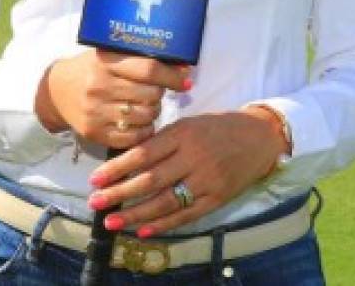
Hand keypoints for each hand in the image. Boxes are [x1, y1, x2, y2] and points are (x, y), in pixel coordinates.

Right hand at [34, 49, 190, 149]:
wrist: (57, 91)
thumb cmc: (91, 69)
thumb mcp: (111, 56)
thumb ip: (142, 60)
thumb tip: (182, 68)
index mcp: (107, 62)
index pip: (149, 69)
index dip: (172, 77)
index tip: (185, 81)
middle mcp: (100, 86)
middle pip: (150, 95)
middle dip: (159, 95)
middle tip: (154, 92)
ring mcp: (96, 111)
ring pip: (145, 117)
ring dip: (152, 112)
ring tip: (144, 105)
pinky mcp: (94, 133)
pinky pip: (133, 138)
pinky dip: (142, 131)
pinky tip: (138, 122)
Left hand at [85, 107, 289, 236]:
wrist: (259, 137)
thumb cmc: (218, 126)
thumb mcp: (189, 123)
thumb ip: (163, 140)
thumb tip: (129, 158)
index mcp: (183, 133)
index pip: (143, 153)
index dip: (117, 168)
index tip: (96, 178)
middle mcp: (194, 157)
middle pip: (150, 179)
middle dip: (119, 193)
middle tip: (95, 202)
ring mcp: (206, 180)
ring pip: (166, 202)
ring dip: (136, 214)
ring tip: (112, 221)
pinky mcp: (217, 199)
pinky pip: (187, 216)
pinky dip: (164, 225)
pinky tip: (143, 230)